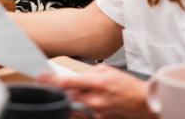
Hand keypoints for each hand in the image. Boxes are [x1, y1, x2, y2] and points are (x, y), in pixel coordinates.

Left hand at [39, 64, 153, 118]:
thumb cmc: (128, 86)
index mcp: (96, 82)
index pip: (66, 82)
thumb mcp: (108, 71)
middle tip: (51, 85)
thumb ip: (89, 72)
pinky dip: (82, 108)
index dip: (50, 80)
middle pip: (66, 96)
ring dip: (70, 100)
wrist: (144, 102)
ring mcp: (96, 112)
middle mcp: (95, 99)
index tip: (40, 78)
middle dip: (58, 90)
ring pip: (74, 106)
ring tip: (73, 94)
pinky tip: (87, 102)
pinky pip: (84, 114)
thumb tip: (75, 74)